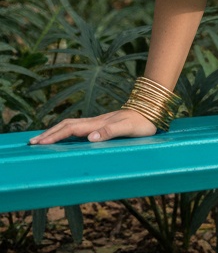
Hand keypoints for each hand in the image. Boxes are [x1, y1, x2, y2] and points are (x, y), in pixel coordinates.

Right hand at [28, 109, 158, 144]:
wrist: (152, 110)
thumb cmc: (142, 122)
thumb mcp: (128, 128)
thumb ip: (110, 132)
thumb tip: (90, 138)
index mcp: (98, 124)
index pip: (71, 129)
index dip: (55, 136)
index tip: (40, 142)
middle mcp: (96, 122)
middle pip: (67, 125)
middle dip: (49, 133)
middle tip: (32, 142)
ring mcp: (98, 122)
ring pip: (71, 125)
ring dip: (55, 131)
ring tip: (42, 138)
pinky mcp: (102, 123)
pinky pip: (78, 127)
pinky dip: (65, 131)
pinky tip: (63, 135)